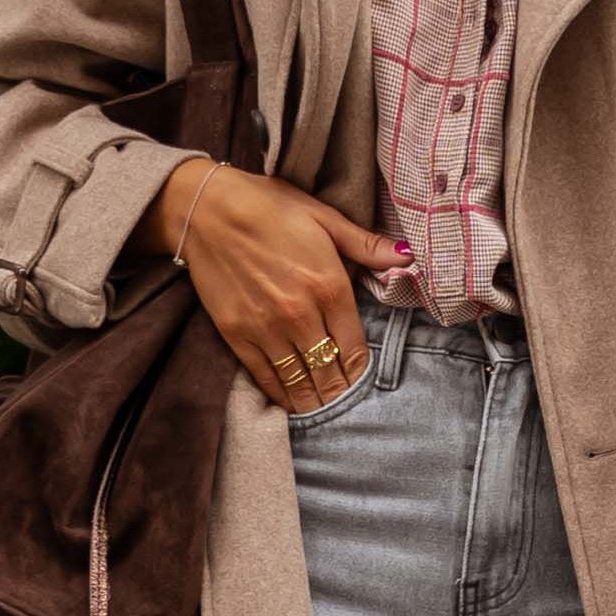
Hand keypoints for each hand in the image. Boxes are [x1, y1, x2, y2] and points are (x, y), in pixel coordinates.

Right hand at [138, 160, 406, 406]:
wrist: (207, 209)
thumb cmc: (268, 207)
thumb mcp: (324, 218)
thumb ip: (366, 245)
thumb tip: (408, 257)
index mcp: (329, 287)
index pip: (354, 349)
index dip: (361, 371)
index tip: (362, 380)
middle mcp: (301, 315)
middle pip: (329, 371)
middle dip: (340, 390)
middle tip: (344, 400)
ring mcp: (267, 328)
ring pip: (300, 380)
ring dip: (313, 399)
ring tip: (321, 408)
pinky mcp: (237, 334)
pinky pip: (265, 377)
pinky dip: (281, 394)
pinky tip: (290, 402)